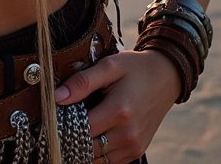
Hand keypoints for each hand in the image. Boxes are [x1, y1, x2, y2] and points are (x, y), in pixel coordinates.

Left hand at [55, 49, 180, 163]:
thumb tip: (56, 98)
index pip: (80, 130)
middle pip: (86, 148)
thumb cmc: (135, 68)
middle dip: (71, 137)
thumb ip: (82, 81)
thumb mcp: (109, 66)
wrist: (166, 77)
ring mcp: (134, 146)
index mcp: (119, 111)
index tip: (54, 114)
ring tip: (77, 126)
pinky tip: (93, 133)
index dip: (63, 124)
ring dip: (83, 146)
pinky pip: (109, 161)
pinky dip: (97, 151)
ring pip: (97, 159)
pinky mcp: (137, 151)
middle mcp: (128, 134)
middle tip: (62, 121)